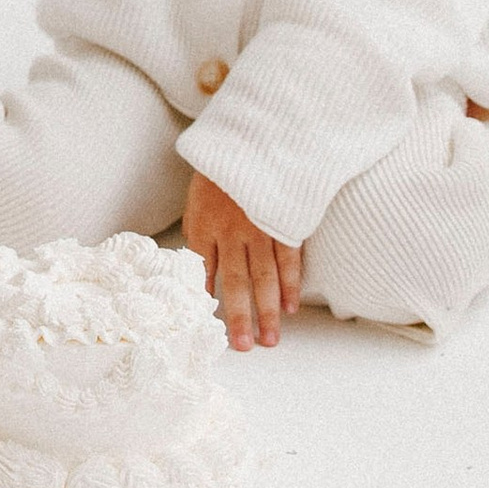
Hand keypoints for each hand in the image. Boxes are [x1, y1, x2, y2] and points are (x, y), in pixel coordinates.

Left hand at [182, 173, 301, 349]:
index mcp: (204, 226)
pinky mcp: (283, 221)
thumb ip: (199, 240)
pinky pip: (289, 258)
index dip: (208, 301)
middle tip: (246, 347)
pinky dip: (291, 283)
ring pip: (264, 277)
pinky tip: (292, 306)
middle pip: (236, 282)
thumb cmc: (218, 176)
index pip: (204, 272)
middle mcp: (230, 231)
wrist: (248, 140)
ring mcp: (259, 227)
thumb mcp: (196, 204)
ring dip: (268, 310)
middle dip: (241, 317)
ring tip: (270, 339)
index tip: (211, 329)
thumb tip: (201, 278)